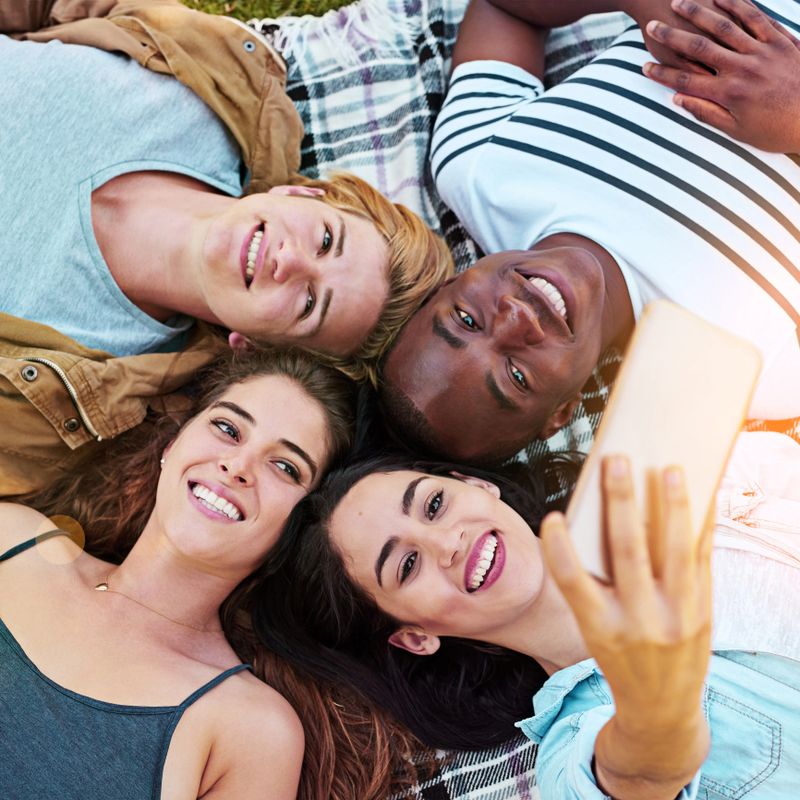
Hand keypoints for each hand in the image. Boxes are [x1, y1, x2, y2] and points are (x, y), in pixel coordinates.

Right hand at [540, 458, 711, 794]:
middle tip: (617, 462)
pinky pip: (703, 563)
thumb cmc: (618, 658)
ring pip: (676, 553)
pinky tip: (701, 499)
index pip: (572, 583)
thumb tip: (604, 520)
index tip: (551, 517)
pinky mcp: (704, 613)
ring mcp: (676, 618)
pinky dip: (702, 528)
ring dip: (673, 508)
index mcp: (599, 627)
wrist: (661, 710)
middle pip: (628, 553)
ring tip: (671, 470)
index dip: (558, 549)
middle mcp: (638, 622)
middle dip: (621, 503)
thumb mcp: (595, 630)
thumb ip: (594, 583)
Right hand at [643, 0, 799, 150]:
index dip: (662, 74)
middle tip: (654, 24)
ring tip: (679, 2)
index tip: (645, 67)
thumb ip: (707, 113)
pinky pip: (755, 17)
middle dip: (672, 35)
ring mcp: (762, 52)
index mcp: (729, 94)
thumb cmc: (777, 130)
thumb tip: (680, 101)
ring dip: (698, 12)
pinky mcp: (780, 41)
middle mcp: (742, 69)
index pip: (685, 82)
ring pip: (724, 26)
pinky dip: (737, 5)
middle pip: (698, 48)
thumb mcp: (737, 130)